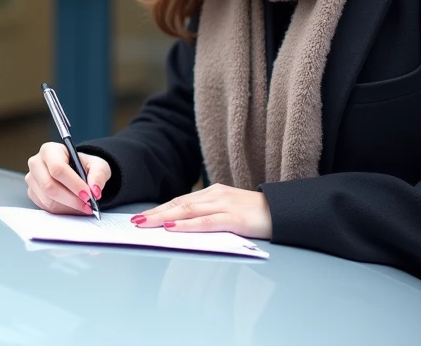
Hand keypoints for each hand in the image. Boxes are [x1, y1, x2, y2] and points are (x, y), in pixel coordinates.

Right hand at [25, 143, 111, 215]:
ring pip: (48, 199)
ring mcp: (32, 179)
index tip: (88, 195)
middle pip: (50, 185)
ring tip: (84, 206)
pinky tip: (74, 207)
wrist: (75, 171)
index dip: (73, 184)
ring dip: (69, 207)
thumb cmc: (84, 165)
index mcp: (50, 150)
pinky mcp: (32, 193)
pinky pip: (46, 207)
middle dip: (72, 199)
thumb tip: (95, 190)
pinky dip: (63, 210)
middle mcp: (36, 163)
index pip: (58, 168)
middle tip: (88, 205)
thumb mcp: (97, 165)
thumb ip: (98, 175)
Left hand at [130, 184, 272, 239]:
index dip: (160, 209)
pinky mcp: (234, 219)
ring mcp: (225, 205)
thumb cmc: (257, 215)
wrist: (284, 211)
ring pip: (188, 211)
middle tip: (135, 221)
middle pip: (179, 204)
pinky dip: (188, 225)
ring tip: (146, 224)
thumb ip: (209, 216)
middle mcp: (216, 195)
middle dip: (155, 213)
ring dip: (164, 218)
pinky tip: (174, 227)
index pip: (180, 201)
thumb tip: (183, 227)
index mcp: (213, 193)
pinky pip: (206, 222)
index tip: (142, 216)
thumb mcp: (229, 211)